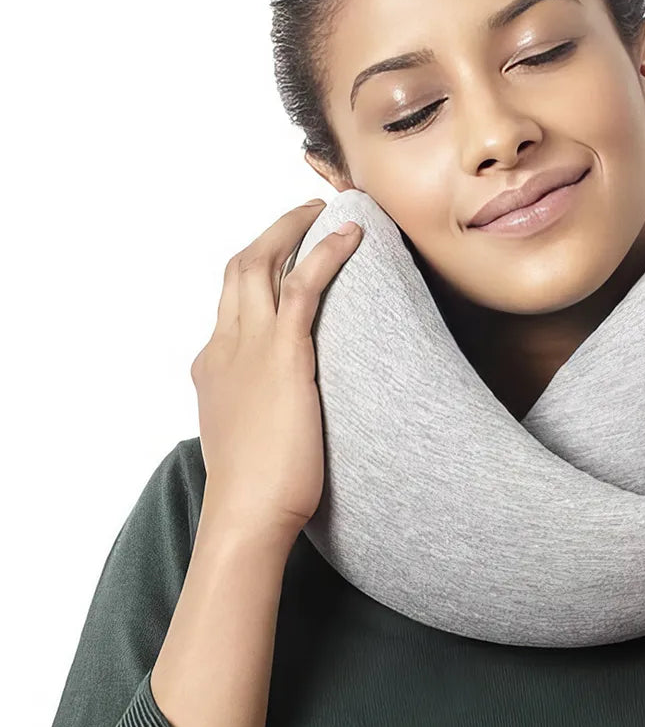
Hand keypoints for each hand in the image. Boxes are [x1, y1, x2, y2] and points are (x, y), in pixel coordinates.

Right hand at [189, 199, 362, 543]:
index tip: (283, 258)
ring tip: (324, 211)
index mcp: (211, 364)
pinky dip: (324, 254)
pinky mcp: (282, 356)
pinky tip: (351, 237)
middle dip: (269, 234)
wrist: (247, 515)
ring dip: (291, 229)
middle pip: (238, 269)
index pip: (231, 302)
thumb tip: (277, 402)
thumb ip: (252, 405)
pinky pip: (301, 287)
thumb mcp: (244, 433)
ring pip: (261, 265)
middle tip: (303, 215)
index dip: (257, 272)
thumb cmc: (254, 488)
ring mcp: (248, 348)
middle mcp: (222, 347)